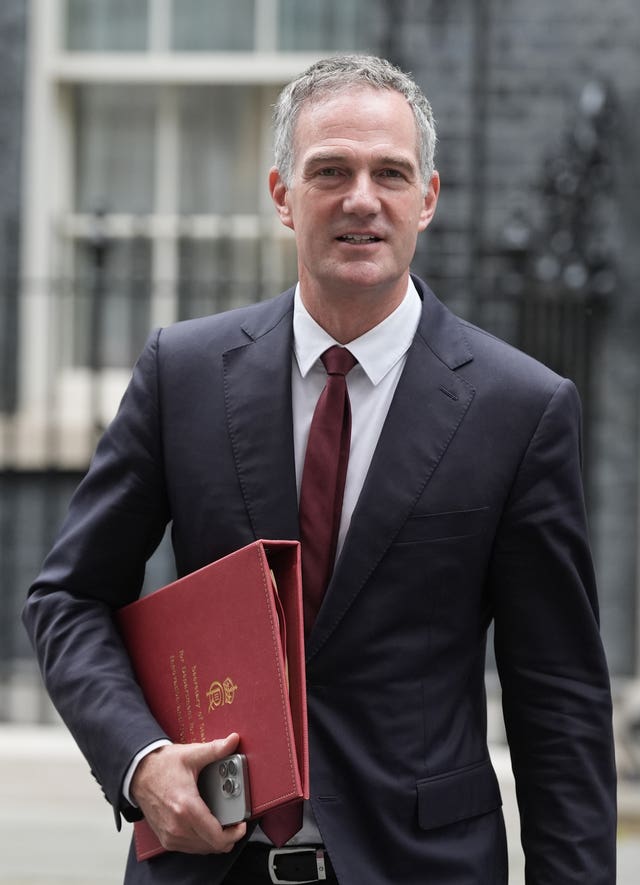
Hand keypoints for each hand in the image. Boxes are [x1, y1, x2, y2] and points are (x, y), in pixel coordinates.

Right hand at [130, 733, 246, 853]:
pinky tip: (206, 826)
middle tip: (233, 821)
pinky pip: (190, 848)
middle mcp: (178, 826)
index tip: (240, 825)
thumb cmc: (162, 765)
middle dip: (228, 836)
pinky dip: (201, 841)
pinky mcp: (166, 839)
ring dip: (214, 840)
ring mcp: (170, 835)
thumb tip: (233, 740)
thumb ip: (215, 749)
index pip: (216, 836)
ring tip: (221, 822)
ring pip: (202, 849)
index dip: (234, 834)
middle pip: (212, 846)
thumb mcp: (191, 754)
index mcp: (186, 808)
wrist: (138, 773)